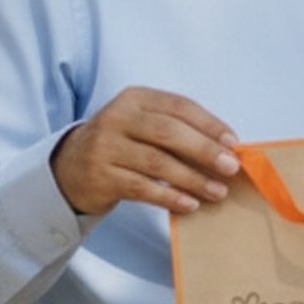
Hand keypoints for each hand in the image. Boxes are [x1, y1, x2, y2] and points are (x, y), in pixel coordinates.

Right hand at [50, 87, 238, 215]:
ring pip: (157, 163)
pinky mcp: (100, 177)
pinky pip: (142, 188)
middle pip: (168, 133)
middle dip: (205, 150)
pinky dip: (170, 197)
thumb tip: (227, 149)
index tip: (233, 142)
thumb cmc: (123, 144)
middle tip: (231, 167)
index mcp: (135, 98)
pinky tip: (190, 204)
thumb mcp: (143, 125)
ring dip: (193, 179)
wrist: (70, 168)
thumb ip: (179, 130)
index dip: (209, 124)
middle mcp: (117, 118)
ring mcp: (105, 147)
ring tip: (218, 191)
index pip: (179, 106)